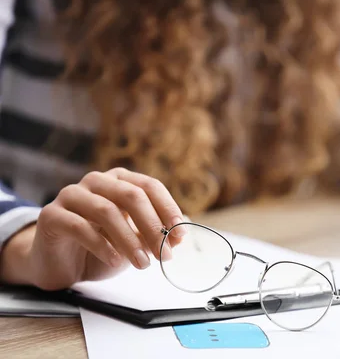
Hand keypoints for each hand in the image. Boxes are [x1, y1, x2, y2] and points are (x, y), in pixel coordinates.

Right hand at [0, 168, 184, 289]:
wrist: (60, 265)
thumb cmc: (101, 249)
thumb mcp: (134, 242)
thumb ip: (154, 236)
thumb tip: (179, 237)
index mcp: (120, 180)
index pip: (149, 186)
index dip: (168, 208)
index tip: (180, 233)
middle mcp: (96, 181)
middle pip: (131, 195)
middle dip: (152, 226)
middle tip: (164, 253)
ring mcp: (72, 195)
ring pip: (107, 211)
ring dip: (129, 240)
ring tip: (142, 263)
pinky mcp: (52, 215)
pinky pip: (81, 227)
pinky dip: (102, 246)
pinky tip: (115, 261)